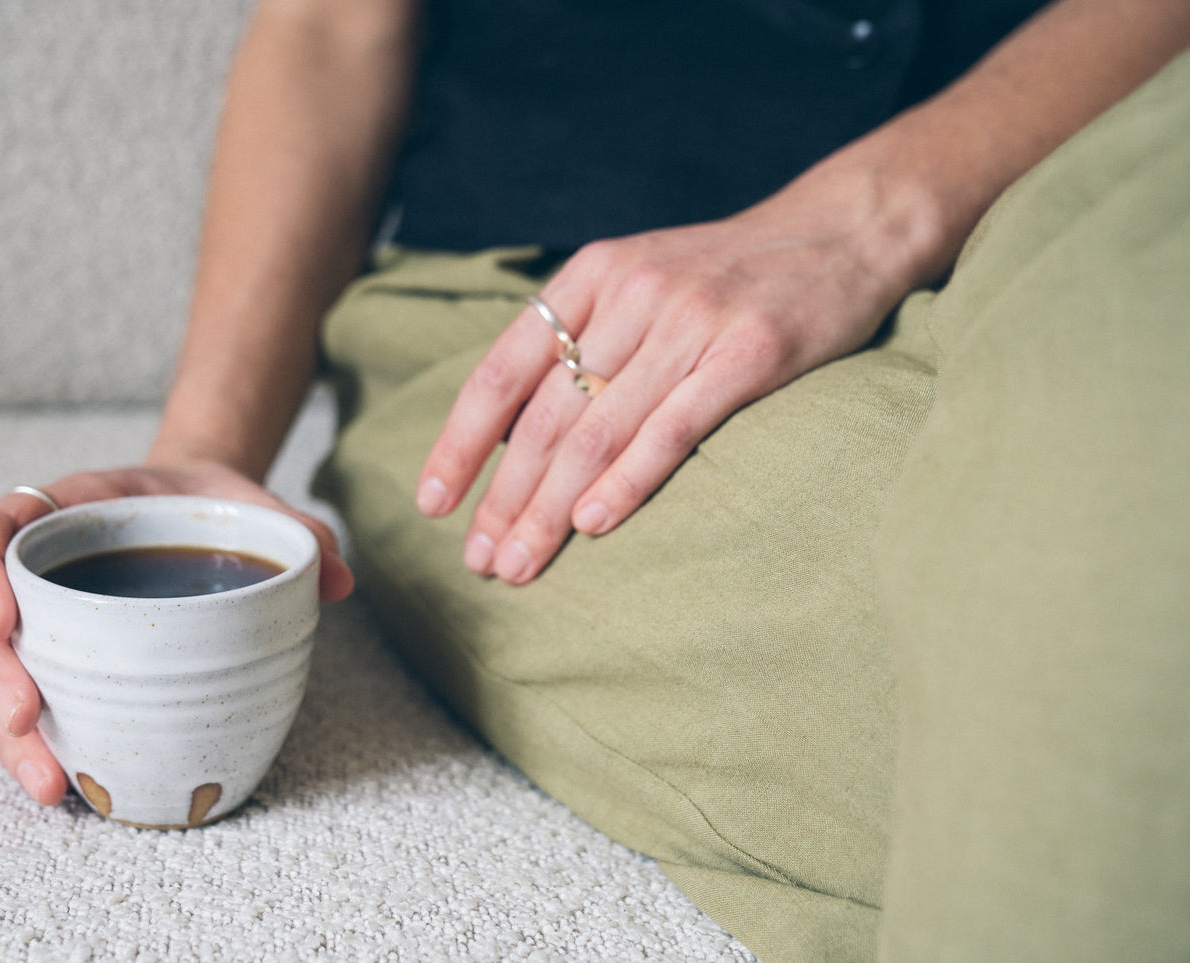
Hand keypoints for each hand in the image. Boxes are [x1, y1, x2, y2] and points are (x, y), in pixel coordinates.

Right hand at [0, 460, 353, 803]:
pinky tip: (61, 786)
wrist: (194, 510)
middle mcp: (29, 567)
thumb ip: (292, 529)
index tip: (4, 619)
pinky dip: (32, 747)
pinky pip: (19, 704)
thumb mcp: (246, 502)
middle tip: (23, 714)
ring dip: (3, 731)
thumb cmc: (204, 504)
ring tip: (46, 779)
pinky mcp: (49, 663)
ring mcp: (34, 619)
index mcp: (61, 511)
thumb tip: (340, 578)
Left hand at [415, 166, 930, 583]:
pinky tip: (593, 525)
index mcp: (591, 278)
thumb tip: (512, 431)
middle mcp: (630, 295)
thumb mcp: (640, 279)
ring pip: (597, 431)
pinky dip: (626, 481)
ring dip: (550, 508)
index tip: (432, 503)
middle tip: (479, 560)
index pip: (501, 371)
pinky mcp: (748, 352)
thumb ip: (582, 339)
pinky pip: (671, 428)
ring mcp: (689, 322)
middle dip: (502, 497)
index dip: (460, 442)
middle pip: (543, 415)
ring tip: (520, 564)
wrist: (841, 230)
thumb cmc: (728, 273)